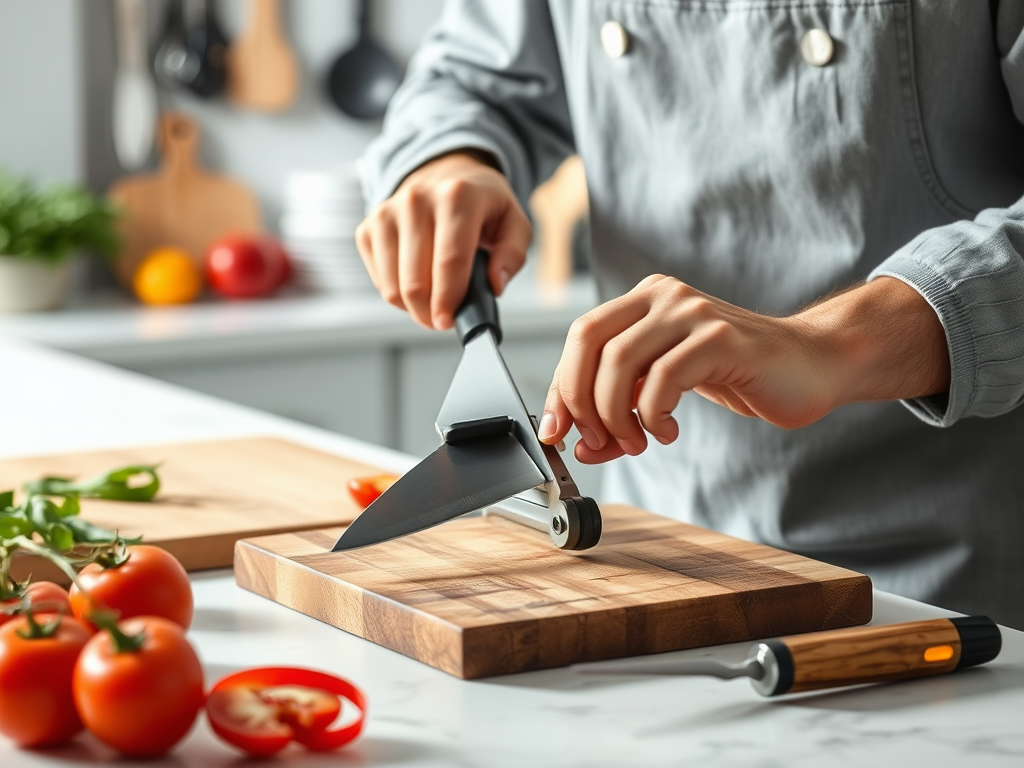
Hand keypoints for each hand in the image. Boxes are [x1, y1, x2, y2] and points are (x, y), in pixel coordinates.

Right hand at [356, 151, 531, 329]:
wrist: (444, 176)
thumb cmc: (481, 205)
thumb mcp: (513, 222)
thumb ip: (513, 254)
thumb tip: (494, 284)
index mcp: (457, 196)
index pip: (449, 260)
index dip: (449, 300)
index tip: (449, 322)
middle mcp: (416, 200)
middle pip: (416, 282)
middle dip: (430, 313)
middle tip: (444, 319)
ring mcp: (387, 213)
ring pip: (393, 288)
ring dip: (414, 309)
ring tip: (434, 301)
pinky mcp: (368, 228)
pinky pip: (379, 282)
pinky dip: (398, 295)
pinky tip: (417, 283)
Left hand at [538, 274, 949, 463]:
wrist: (813, 364)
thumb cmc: (740, 373)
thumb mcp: (667, 387)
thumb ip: (622, 407)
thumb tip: (579, 444)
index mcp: (644, 300)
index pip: (580, 336)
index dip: (559, 386)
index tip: (556, 430)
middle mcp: (663, 296)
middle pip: (588, 340)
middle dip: (579, 399)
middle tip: (595, 440)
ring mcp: (692, 312)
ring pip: (619, 362)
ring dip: (615, 415)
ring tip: (636, 440)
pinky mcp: (720, 338)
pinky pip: (662, 380)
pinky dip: (653, 416)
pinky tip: (667, 431)